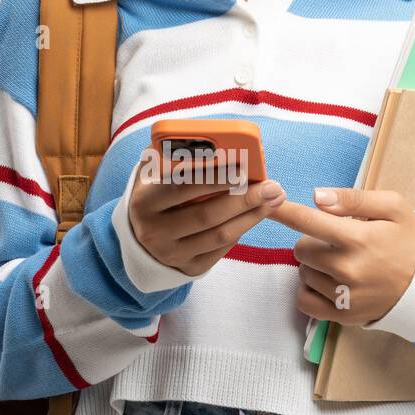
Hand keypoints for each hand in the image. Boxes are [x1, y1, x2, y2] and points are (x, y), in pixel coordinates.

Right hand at [128, 148, 286, 277]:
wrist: (140, 237)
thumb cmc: (157, 195)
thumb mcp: (154, 175)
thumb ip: (175, 158)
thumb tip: (217, 145)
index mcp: (144, 203)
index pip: (182, 188)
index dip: (214, 178)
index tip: (243, 168)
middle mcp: (154, 232)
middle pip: (207, 215)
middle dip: (244, 199)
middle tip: (272, 186)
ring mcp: (171, 254)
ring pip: (220, 235)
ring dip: (252, 216)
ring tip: (274, 200)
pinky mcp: (188, 268)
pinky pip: (222, 250)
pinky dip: (241, 230)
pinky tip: (255, 215)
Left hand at [268, 187, 414, 324]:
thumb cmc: (409, 240)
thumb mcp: (393, 207)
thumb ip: (354, 199)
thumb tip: (316, 196)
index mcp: (358, 239)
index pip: (308, 221)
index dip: (283, 211)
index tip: (264, 202)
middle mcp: (347, 269)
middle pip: (301, 249)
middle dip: (313, 241)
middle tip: (338, 242)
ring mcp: (344, 296)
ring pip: (303, 273)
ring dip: (314, 265)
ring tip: (340, 262)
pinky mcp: (343, 316)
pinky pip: (304, 301)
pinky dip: (309, 290)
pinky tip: (327, 282)